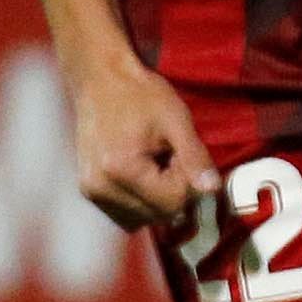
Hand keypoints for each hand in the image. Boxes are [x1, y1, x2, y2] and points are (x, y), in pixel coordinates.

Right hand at [66, 50, 215, 230]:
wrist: (101, 81)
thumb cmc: (140, 95)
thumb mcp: (176, 121)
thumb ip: (195, 158)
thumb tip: (212, 190)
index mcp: (121, 170)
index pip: (172, 202)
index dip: (188, 182)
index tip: (182, 155)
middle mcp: (100, 188)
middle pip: (157, 215)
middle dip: (173, 192)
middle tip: (170, 157)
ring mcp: (91, 192)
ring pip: (140, 220)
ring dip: (157, 200)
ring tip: (156, 164)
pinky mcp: (89, 190)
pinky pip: (124, 213)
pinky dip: (141, 201)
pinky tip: (143, 172)